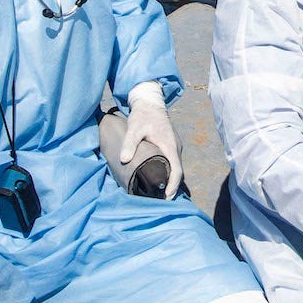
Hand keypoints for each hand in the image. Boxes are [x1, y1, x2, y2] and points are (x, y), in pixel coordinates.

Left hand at [122, 81, 181, 196]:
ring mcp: (175, 146)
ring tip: (160, 193)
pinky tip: (160, 178)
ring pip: (176, 167)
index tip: (168, 196)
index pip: (177, 170)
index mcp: (170, 146)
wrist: (150, 102)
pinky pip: (173, 162)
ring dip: (170, 180)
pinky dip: (169, 172)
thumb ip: (129, 143)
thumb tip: (124, 160)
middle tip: (161, 200)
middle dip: (171, 186)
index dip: (174, 185)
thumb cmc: (142, 116)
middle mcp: (176, 147)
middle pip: (178, 171)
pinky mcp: (171, 145)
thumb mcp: (134, 128)